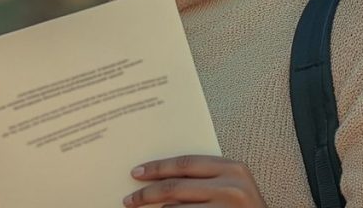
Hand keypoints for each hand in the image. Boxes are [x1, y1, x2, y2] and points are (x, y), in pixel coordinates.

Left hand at [123, 155, 265, 206]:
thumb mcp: (231, 185)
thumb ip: (205, 177)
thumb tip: (162, 174)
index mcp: (233, 169)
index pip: (186, 163)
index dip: (158, 167)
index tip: (137, 172)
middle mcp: (232, 187)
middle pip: (176, 187)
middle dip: (148, 194)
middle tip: (129, 199)